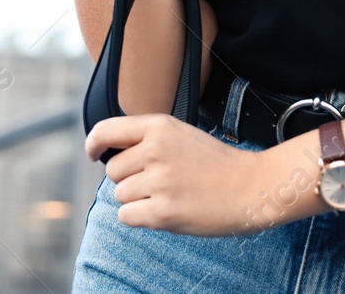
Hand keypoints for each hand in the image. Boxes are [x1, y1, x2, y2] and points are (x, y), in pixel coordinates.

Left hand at [86, 114, 300, 236]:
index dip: (94, 143)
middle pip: (113, 171)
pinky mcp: (163, 211)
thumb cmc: (217, 163)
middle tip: (159, 181)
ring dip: (138, 200)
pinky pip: (127, 217)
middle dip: (129, 179)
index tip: (93, 153)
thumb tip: (111, 155)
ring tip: (169, 195)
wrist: (251, 187)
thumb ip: (149, 139)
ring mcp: (160, 181)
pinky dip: (140, 218)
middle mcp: (156, 150)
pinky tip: (164, 211)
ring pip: (121, 196)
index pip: (107, 130)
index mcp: (160, 127)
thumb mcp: (182, 135)